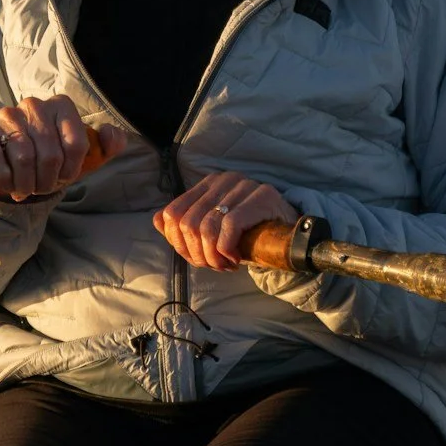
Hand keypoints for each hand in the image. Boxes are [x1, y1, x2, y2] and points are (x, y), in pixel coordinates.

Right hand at [0, 96, 123, 200]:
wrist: (8, 159)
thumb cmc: (50, 157)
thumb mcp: (83, 154)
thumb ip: (108, 144)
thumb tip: (111, 136)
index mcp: (62, 106)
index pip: (76, 144)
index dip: (71, 170)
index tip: (63, 177)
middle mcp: (34, 104)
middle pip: (50, 154)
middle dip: (47, 181)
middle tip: (41, 187)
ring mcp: (7, 113)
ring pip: (23, 156)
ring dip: (25, 183)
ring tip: (25, 188)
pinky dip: (3, 177)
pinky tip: (7, 184)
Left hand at [155, 171, 296, 269]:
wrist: (289, 236)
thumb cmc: (248, 235)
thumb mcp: (213, 232)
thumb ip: (185, 226)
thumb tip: (156, 220)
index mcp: (207, 185)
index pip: (172, 214)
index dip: (178, 243)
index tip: (197, 259)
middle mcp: (222, 180)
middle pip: (187, 224)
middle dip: (196, 254)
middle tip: (214, 266)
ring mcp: (242, 185)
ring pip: (206, 228)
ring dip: (212, 256)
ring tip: (224, 265)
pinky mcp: (261, 195)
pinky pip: (230, 226)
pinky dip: (227, 250)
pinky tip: (235, 259)